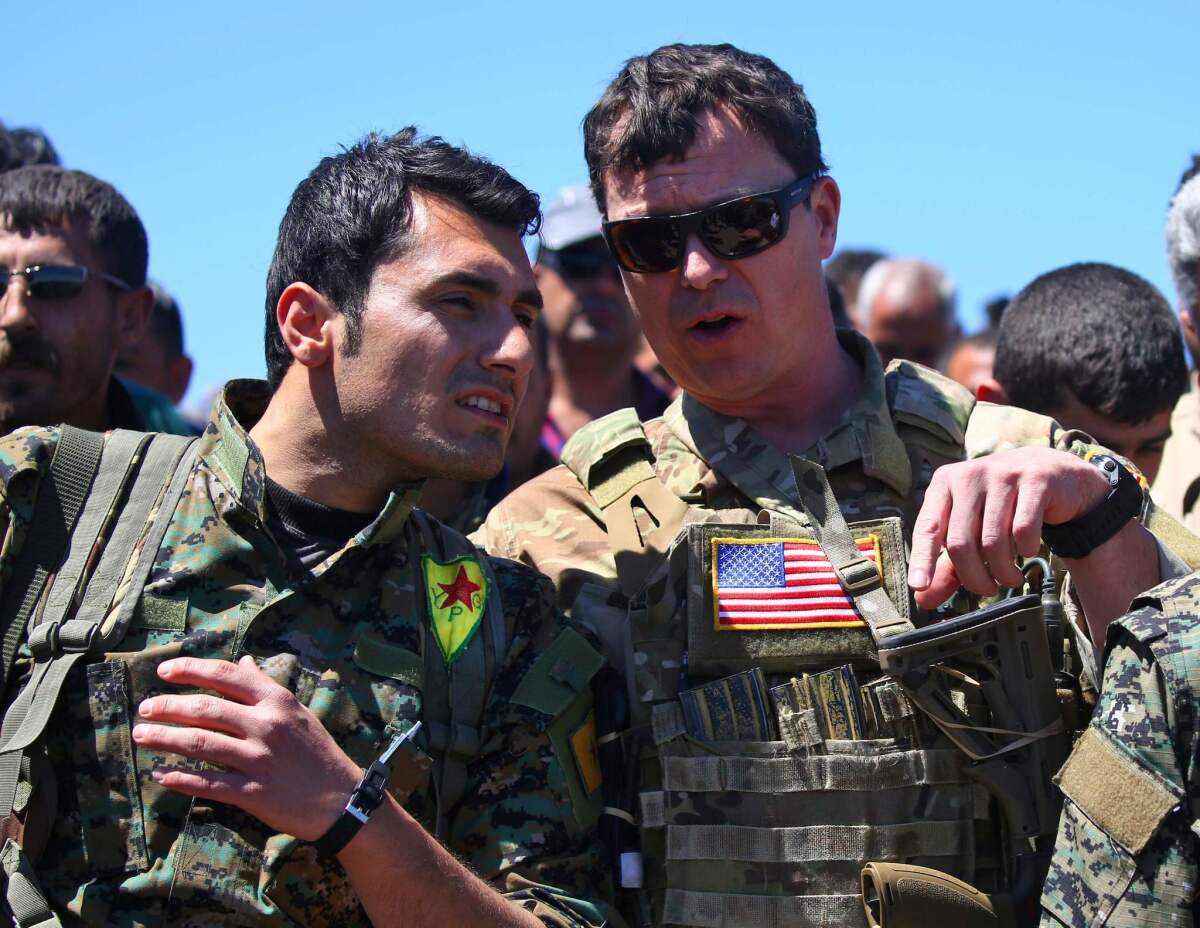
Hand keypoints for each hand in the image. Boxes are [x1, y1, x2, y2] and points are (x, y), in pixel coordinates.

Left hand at [132, 655, 361, 840]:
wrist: (340, 798)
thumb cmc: (316, 751)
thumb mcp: (295, 711)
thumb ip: (265, 687)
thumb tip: (242, 661)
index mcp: (277, 701)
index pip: (226, 676)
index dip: (190, 670)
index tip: (164, 672)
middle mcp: (266, 725)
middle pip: (206, 709)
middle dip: (168, 707)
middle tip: (144, 708)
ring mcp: (258, 759)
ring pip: (200, 743)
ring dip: (164, 738)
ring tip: (141, 735)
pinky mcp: (252, 791)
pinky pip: (207, 783)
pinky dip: (180, 778)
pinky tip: (160, 774)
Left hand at [907, 447, 1109, 607]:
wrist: (1052, 472)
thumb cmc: (1000, 505)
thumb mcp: (970, 529)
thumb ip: (947, 565)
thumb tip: (924, 600)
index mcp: (944, 484)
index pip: (927, 527)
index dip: (922, 559)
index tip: (919, 586)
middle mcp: (969, 476)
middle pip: (960, 542)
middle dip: (974, 577)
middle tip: (987, 590)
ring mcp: (1002, 475)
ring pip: (992, 541)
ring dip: (1003, 571)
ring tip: (1010, 578)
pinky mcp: (1035, 481)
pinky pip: (1024, 529)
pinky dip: (1025, 550)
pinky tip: (1027, 551)